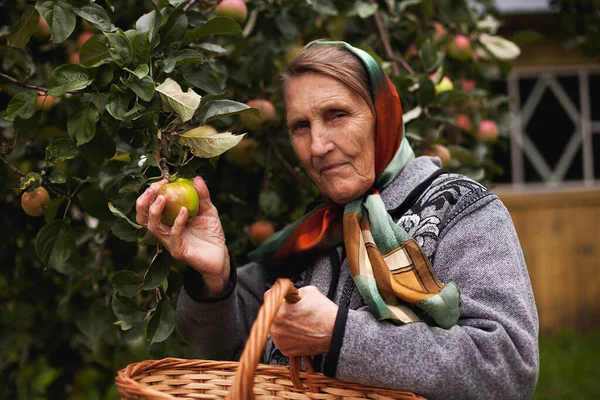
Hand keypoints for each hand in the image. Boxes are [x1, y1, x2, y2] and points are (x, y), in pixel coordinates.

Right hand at [135, 176, 229, 294]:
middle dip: (143, 201)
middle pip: (142, 217)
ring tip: (163, 197)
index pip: (150, 206)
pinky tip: (184, 211)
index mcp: (167, 221)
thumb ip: (202, 196)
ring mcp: (170, 242)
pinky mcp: (179, 251)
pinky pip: (173, 236)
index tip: (164, 180)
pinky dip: (177, 222)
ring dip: (155, 211)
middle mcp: (165, 231)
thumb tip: (196, 178)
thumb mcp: (208, 210)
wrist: (221, 256)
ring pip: (153, 227)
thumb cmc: (211, 234)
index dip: (152, 192)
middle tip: (153, 189)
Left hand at [269, 286, 337, 355]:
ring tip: (299, 322)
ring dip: (283, 323)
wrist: (336, 333)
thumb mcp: (308, 291)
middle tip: (294, 310)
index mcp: (279, 312)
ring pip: (276, 327)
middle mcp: (276, 328)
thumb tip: (286, 293)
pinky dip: (288, 335)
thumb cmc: (324, 313)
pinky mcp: (286, 351)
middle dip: (280, 310)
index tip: (284, 297)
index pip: (269, 297)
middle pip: (271, 313)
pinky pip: (281, 339)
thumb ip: (291, 291)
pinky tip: (300, 331)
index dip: (279, 294)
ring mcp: (280, 341)